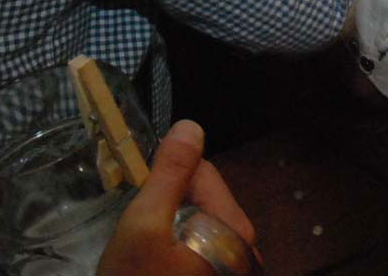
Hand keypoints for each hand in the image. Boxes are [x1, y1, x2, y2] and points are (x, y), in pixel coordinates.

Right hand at [96, 120, 259, 275]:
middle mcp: (247, 248)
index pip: (205, 173)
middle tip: (142, 233)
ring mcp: (236, 269)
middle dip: (170, 205)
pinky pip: (200, 248)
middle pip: (204, 199)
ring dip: (172, 229)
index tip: (140, 197)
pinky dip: (178, 250)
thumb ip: (169, 175)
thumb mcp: (144, 225)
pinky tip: (157, 268)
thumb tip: (191, 126)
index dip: (168, 178)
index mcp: (236, 228)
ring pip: (200, 224)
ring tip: (148, 254)